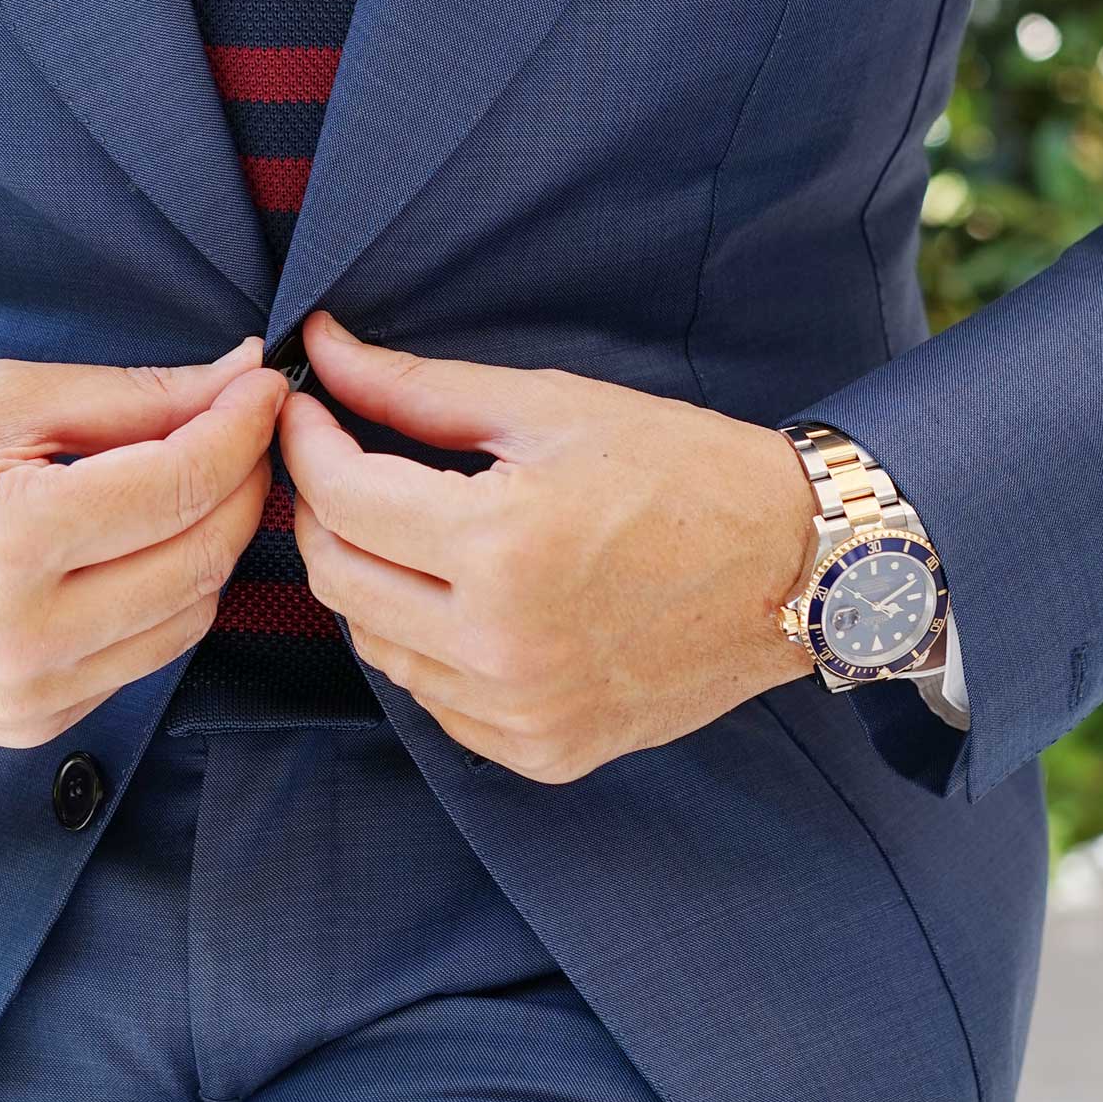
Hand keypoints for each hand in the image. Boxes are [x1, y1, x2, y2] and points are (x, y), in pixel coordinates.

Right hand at [0, 340, 287, 748]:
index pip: (184, 482)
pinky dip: (160, 598)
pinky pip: (141, 659)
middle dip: (243, 483)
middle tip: (243, 428)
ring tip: (191, 482)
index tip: (265, 385)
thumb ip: (127, 396)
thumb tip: (237, 375)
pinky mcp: (28, 725)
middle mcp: (25, 634)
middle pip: (204, 557)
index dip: (244, 426)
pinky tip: (133, 549)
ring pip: (190, 617)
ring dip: (211, 545)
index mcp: (9, 539)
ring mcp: (28, 694)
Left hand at [279, 313, 816, 781]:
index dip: (306, 442)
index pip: (342, 498)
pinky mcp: (540, 751)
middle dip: (323, 510)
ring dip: (371, 578)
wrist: (796, 570)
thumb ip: (420, 388)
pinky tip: (462, 597)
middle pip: (338, 579)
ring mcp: (520, 712)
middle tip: (344, 462)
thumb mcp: (551, 408)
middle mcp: (500, 645)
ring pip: (374, 644)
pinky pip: (433, 699)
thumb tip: (324, 350)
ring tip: (410, 527)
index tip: (307, 408)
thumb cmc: (682, 471)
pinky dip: (425, 643)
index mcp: (503, 546)